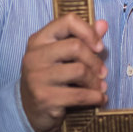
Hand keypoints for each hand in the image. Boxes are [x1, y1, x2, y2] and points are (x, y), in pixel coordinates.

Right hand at [19, 14, 107, 131]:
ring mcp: (37, 77)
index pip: (68, 21)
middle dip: (95, 61)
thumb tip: (103, 24)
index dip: (89, 31)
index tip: (99, 47)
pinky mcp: (44, 98)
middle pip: (76, 47)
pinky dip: (95, 97)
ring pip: (79, 70)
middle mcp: (34, 56)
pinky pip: (79, 95)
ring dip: (95, 81)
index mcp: (39, 40)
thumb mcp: (63, 55)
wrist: (29, 109)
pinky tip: (100, 98)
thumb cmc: (51, 77)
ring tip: (99, 87)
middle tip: (102, 72)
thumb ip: (83, 38)